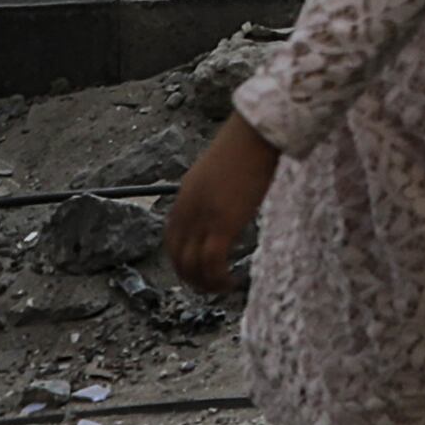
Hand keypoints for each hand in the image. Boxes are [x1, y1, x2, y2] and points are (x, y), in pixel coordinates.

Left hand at [164, 114, 274, 294]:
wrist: (253, 136)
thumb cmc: (242, 147)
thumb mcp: (215, 173)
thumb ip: (209, 193)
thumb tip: (220, 206)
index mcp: (184, 198)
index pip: (171, 240)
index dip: (181, 261)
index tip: (196, 270)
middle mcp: (187, 211)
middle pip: (177, 257)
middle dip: (190, 278)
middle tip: (209, 286)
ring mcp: (203, 219)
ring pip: (192, 266)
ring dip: (205, 284)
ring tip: (222, 288)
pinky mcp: (223, 224)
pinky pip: (212, 263)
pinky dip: (218, 279)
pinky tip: (232, 282)